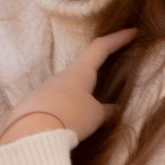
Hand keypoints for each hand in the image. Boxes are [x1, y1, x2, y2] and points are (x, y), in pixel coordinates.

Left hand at [1, 29, 137, 144]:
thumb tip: (113, 110)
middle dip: (97, 69)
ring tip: (94, 109)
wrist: (32, 133)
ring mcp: (46, 89)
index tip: (132, 32)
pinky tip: (72, 121)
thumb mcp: (95, 115)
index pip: (100, 48)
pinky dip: (69, 108)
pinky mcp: (35, 105)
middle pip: (83, 67)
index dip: (117, 39)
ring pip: (69, 87)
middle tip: (112, 71)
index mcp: (80, 71)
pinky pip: (57, 103)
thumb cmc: (71, 116)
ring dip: (82, 94)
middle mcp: (62, 76)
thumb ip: (106, 111)